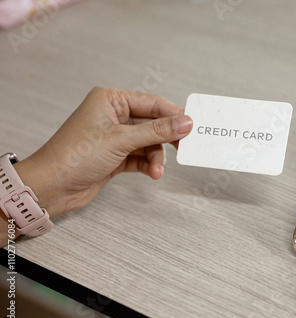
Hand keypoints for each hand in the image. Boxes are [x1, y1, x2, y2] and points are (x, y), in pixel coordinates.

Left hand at [13, 86, 192, 217]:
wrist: (52, 187)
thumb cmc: (74, 156)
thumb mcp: (121, 140)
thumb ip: (156, 131)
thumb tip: (184, 122)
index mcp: (111, 100)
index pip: (152, 103)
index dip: (174, 115)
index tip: (192, 126)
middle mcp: (113, 116)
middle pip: (153, 124)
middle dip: (166, 139)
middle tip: (184, 148)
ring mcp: (115, 137)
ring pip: (149, 143)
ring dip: (156, 158)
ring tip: (156, 170)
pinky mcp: (115, 156)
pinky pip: (141, 157)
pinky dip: (148, 165)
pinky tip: (151, 173)